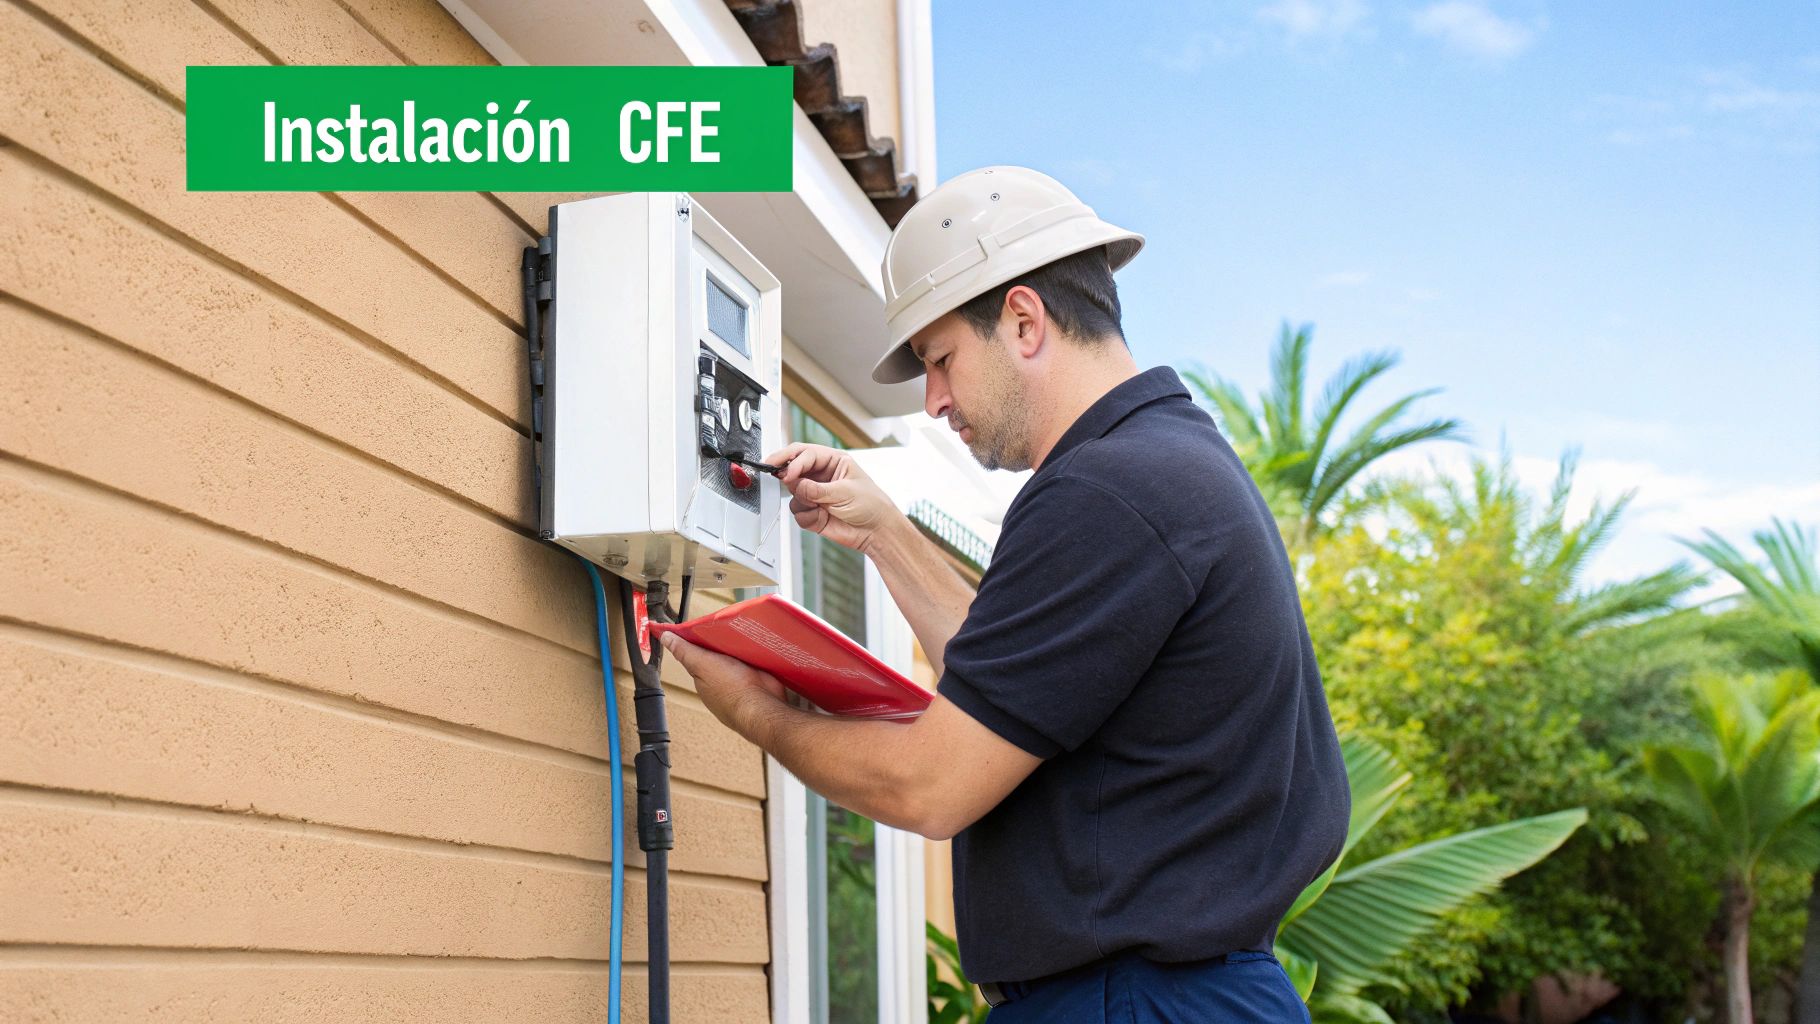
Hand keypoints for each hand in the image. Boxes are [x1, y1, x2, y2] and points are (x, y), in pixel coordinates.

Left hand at [659, 630, 786, 736]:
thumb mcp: (702, 665)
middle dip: (723, 642)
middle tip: (728, 624)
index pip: (699, 657)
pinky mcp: (760, 678)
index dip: (700, 642)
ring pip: (739, 657)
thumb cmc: (730, 688)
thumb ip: (685, 652)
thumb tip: (664, 638)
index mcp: (704, 680)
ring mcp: (742, 681)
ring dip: (741, 646)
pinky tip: (759, 641)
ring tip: (745, 627)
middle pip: (720, 656)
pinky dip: (757, 652)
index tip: (704, 625)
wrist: (762, 704)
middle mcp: (722, 682)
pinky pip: (756, 660)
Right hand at [762, 442, 899, 553]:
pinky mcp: (812, 511)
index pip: (805, 454)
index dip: (793, 462)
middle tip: (778, 476)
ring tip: (820, 507)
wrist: (876, 532)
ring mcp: (815, 493)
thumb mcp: (844, 492)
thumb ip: (816, 489)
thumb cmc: (871, 505)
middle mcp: (821, 475)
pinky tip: (822, 517)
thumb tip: (794, 483)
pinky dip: (807, 516)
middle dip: (787, 474)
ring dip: (803, 500)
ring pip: (793, 492)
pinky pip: (797, 512)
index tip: (787, 474)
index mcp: (833, 461)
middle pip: (793, 468)